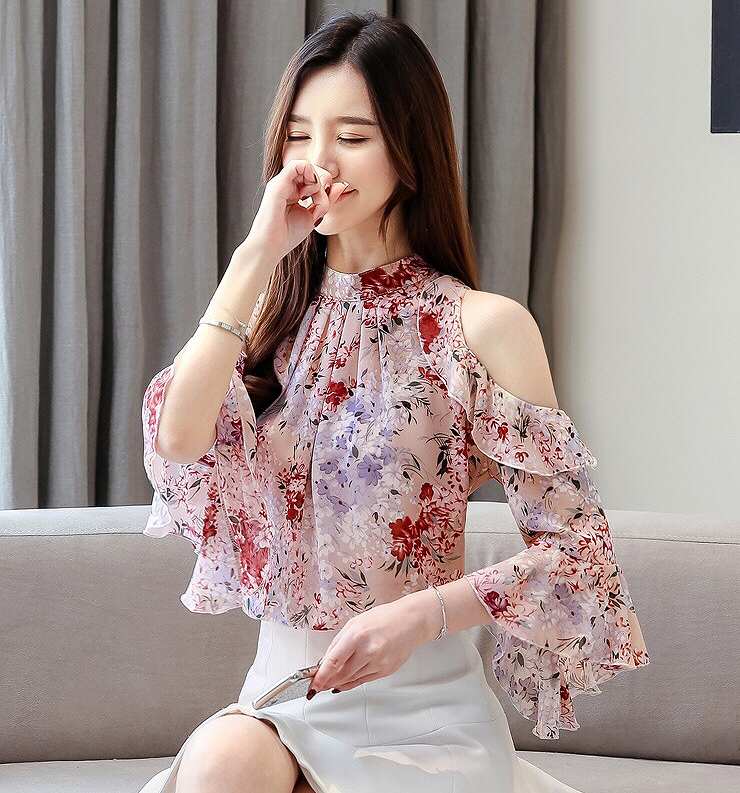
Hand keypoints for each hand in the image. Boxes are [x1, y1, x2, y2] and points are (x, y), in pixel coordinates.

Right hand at [244, 159, 349, 261]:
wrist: (271, 246)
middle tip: (320, 202)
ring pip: (308, 166)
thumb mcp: (314, 216)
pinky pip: (298, 165)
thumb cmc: (288, 236)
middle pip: (313, 168)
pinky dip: (310, 176)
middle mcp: (287, 184)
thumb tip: (341, 185)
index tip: (322, 205)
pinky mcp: (278, 184)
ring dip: (318, 182)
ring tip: (313, 200)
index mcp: (294, 191)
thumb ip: (326, 200)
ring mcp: (282, 182)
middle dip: (323, 183)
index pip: (315, 177)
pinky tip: (308, 194)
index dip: (325, 187)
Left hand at [307, 599, 430, 695]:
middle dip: (327, 682)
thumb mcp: (355, 623)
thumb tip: (325, 660)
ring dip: (338, 683)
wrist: (411, 622)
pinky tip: (344, 682)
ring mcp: (378, 663)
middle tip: (317, 685)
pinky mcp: (386, 671)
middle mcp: (368, 651)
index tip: (312, 685)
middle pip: (341, 674)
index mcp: (357, 635)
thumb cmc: (384, 618)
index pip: (333, 661)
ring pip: (351, 680)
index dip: (320, 676)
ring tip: (329, 683)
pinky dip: (351, 683)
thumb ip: (339, 642)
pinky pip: (363, 681)